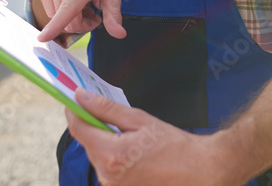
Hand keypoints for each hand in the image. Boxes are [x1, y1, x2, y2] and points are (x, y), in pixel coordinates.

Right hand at [37, 0, 125, 41]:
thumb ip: (114, 16)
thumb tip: (120, 34)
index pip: (69, 8)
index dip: (57, 25)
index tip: (42, 38)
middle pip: (67, 20)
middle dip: (81, 24)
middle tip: (92, 14)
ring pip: (57, 17)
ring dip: (70, 17)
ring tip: (81, 4)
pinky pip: (49, 10)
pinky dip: (60, 12)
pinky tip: (70, 0)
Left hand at [67, 90, 233, 185]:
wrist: (198, 171)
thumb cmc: (174, 145)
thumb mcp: (140, 120)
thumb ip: (107, 109)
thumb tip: (81, 96)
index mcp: (111, 154)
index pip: (78, 129)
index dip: (73, 111)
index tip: (72, 98)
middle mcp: (107, 175)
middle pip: (87, 143)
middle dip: (92, 125)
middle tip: (105, 110)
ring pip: (97, 155)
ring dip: (104, 141)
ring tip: (127, 133)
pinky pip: (107, 168)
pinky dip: (113, 154)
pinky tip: (132, 149)